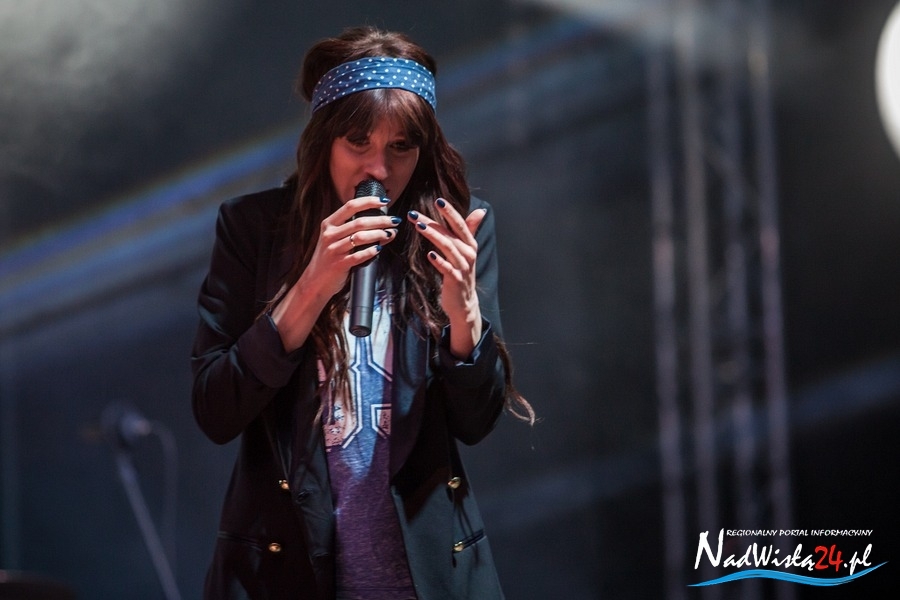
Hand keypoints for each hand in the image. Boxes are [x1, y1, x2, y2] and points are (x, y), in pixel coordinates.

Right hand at [271, 194, 399, 350]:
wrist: (315, 282)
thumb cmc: (330, 258)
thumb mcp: (334, 239)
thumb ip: (350, 228)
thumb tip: (378, 220)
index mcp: (329, 224)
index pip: (350, 206)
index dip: (369, 202)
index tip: (384, 202)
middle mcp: (329, 235)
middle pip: (359, 221)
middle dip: (381, 219)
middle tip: (395, 220)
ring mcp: (333, 250)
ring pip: (360, 237)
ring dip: (379, 234)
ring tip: (391, 233)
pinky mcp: (338, 264)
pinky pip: (358, 256)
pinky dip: (371, 251)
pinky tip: (380, 248)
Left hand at [408, 198, 485, 358]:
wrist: (464, 302)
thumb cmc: (462, 273)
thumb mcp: (467, 250)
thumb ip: (471, 230)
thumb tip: (481, 211)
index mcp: (470, 244)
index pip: (460, 224)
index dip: (450, 212)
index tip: (438, 200)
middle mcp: (468, 254)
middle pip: (450, 234)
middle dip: (433, 222)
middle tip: (415, 213)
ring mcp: (462, 267)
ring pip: (448, 248)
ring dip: (434, 236)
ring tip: (419, 226)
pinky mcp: (455, 280)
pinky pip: (447, 269)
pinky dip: (439, 261)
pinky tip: (430, 255)